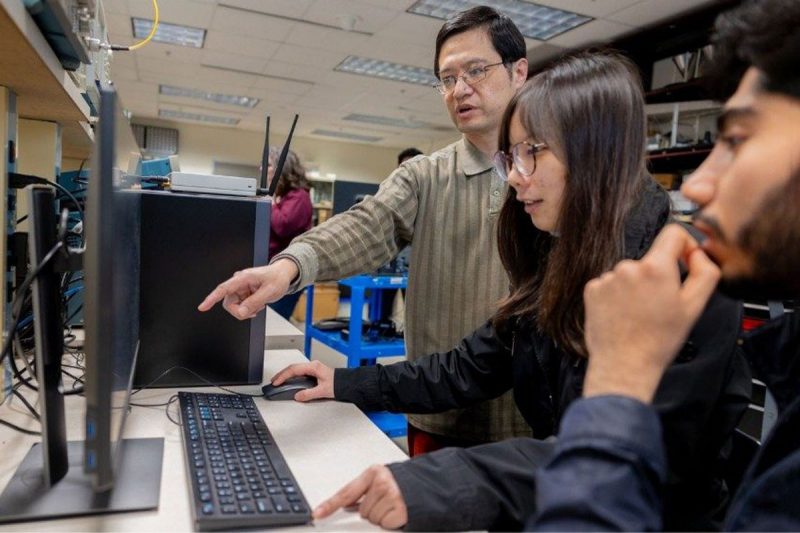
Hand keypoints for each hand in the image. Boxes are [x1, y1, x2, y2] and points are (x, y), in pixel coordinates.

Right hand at [197, 259, 298, 319]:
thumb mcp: (270, 291)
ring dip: (246, 311)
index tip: (202, 307)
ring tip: (259, 306)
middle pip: (228, 303)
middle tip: (255, 312)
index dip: (211, 299)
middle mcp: (239, 283)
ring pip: (234, 306)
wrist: (283, 275)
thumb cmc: (278, 278)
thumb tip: (241, 312)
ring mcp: (240, 288)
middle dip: (240, 311)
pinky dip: (249, 309)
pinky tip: (258, 305)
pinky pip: (240, 306)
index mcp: (243, 278)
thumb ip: (255, 302)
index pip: (223, 289)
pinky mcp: (243, 294)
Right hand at [270, 360, 334, 400]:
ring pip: (296, 369)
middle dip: (282, 374)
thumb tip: (298, 396)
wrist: (348, 383)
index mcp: (314, 367)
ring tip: (279, 381)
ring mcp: (313, 368)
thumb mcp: (323, 391)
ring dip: (286, 374)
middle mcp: (313, 365)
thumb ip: (309, 394)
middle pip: (293, 368)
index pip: (294, 369)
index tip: (276, 382)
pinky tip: (289, 380)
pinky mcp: (314, 372)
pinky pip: (300, 372)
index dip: (283, 376)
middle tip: (274, 381)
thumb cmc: (338, 384)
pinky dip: (292, 376)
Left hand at [314, 465, 407, 528]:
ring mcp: (391, 496)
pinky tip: (397, 511)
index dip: (330, 505)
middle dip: (371, 510)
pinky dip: (390, 522)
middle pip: (362, 511)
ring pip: (372, 518)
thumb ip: (362, 491)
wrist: (426, 485)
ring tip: (392, 506)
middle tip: (384, 502)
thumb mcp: (380, 480)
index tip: (318, 513)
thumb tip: (346, 506)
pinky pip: (385, 523)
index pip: (346, 492)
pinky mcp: (400, 509)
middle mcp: (382, 483)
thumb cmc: (401, 484)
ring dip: (381, 516)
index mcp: (373, 473)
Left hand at [582, 224, 720, 402]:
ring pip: (631, 274)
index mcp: (655, 268)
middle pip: (651, 259)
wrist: (624, 365)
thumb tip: (698, 253)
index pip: (673, 233)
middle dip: (659, 277)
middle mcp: (627, 267)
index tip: (685, 262)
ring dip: (637, 288)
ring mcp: (607, 278)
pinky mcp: (592, 290)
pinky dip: (618, 296)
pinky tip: (623, 315)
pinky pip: (611, 284)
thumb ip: (705, 272)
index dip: (685, 245)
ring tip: (640, 315)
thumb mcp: (695, 306)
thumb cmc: (659, 341)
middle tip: (660, 306)